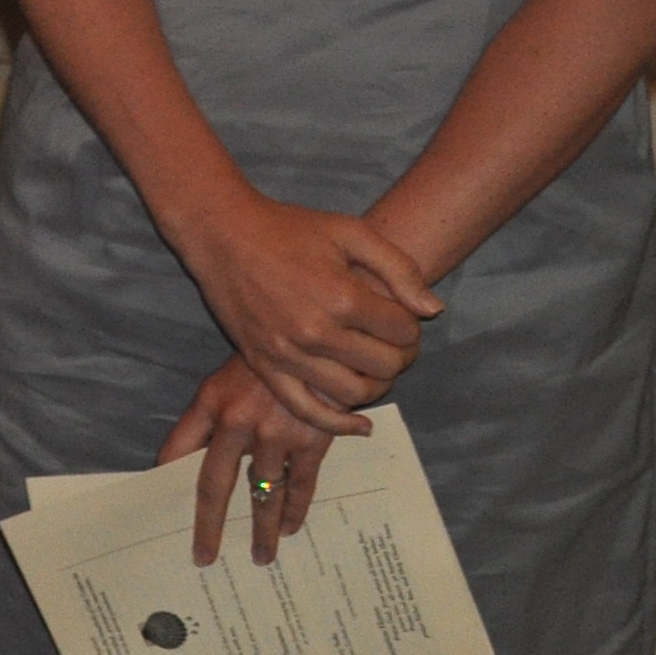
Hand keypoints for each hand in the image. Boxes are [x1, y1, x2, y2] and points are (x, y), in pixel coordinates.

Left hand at [159, 357, 351, 567]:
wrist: (317, 338)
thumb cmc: (265, 359)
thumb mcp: (222, 379)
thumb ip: (204, 418)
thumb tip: (179, 461)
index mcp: (210, 406)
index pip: (176, 450)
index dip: (164, 479)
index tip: (157, 509)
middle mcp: (237, 424)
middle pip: (215, 487)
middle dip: (208, 527)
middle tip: (204, 557)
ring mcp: (276, 434)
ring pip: (264, 495)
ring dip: (263, 530)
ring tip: (261, 557)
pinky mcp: (311, 440)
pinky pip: (302, 484)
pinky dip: (297, 509)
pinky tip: (293, 528)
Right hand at [170, 188, 440, 431]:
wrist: (222, 234)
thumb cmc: (288, 229)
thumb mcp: (352, 232)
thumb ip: (399, 268)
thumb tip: (432, 311)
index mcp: (342, 296)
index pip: (403, 331)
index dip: (411, 325)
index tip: (401, 317)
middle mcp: (316, 332)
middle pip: (385, 366)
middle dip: (401, 356)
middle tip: (393, 343)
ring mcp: (287, 353)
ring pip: (354, 393)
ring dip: (376, 384)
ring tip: (373, 366)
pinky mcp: (264, 365)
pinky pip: (306, 410)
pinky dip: (338, 424)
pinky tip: (360, 425)